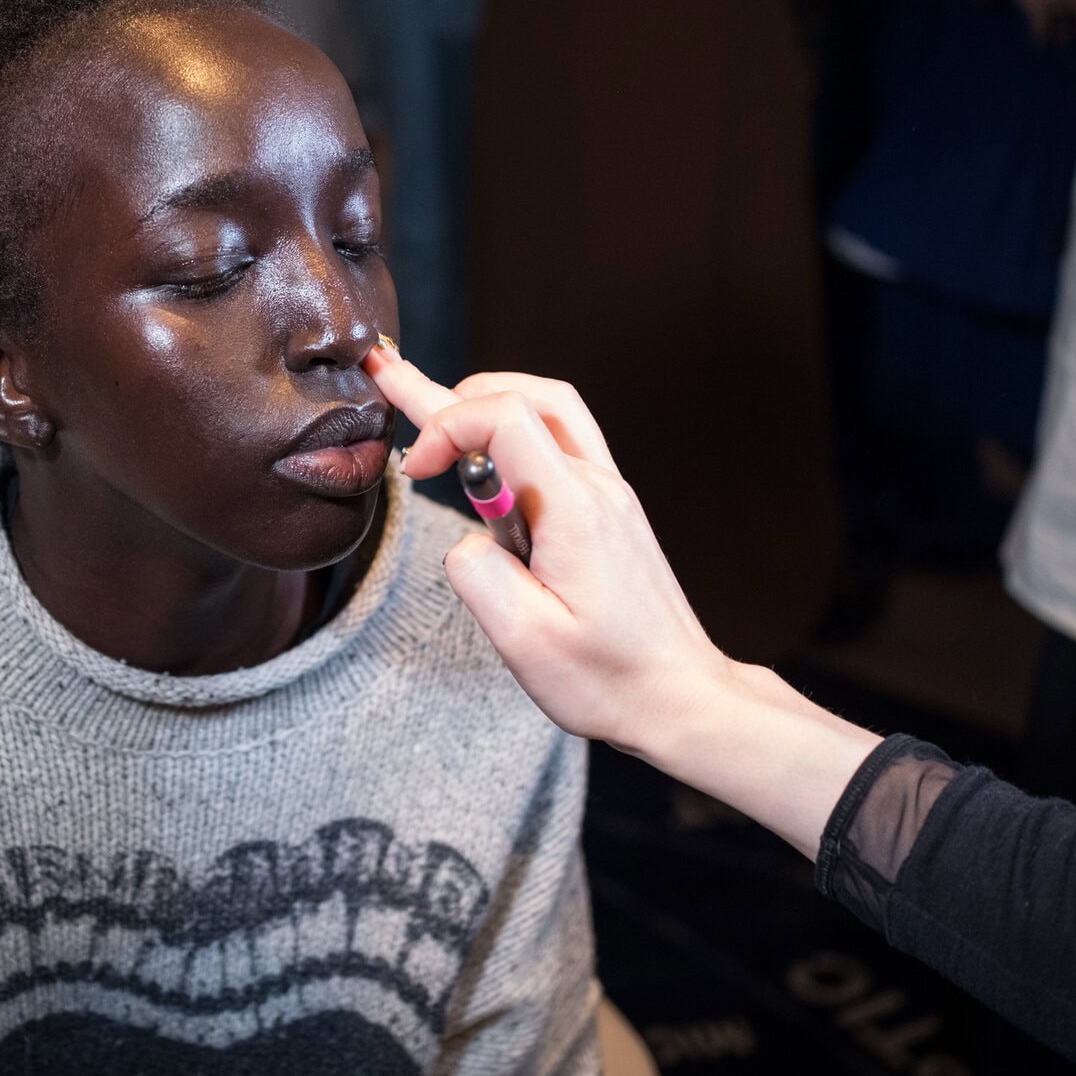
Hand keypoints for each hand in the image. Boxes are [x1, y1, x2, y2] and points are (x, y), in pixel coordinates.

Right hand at [365, 345, 881, 857]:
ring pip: (549, 411)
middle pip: (527, 397)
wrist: (681, 696)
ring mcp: (608, 495)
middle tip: (394, 378)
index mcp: (574, 509)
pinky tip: (484, 453)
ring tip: (432, 400)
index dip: (447, 427)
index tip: (416, 471)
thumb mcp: (526, 642)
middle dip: (455, 393)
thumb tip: (464, 539)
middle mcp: (596, 487)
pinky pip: (560, 445)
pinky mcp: (608, 511)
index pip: (504, 419)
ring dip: (488, 402)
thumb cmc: (610, 679)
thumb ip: (478, 577)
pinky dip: (514, 432)